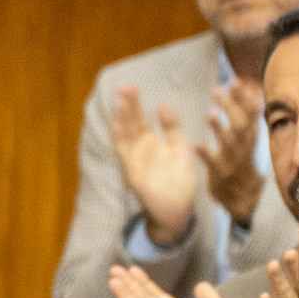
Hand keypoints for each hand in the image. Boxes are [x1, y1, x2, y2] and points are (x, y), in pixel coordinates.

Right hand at [110, 85, 199, 244]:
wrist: (179, 210)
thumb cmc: (180, 182)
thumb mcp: (180, 149)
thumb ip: (173, 129)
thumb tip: (163, 106)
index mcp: (152, 144)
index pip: (140, 120)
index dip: (136, 104)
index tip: (135, 87)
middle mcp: (140, 151)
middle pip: (131, 124)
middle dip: (127, 106)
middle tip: (125, 86)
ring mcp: (135, 161)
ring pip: (125, 135)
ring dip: (122, 119)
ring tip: (121, 100)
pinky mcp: (133, 172)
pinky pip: (124, 153)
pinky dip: (119, 138)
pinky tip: (117, 124)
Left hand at [201, 80, 265, 227]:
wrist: (243, 201)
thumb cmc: (242, 164)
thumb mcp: (248, 140)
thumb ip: (246, 116)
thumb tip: (250, 90)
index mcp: (250, 137)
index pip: (251, 114)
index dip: (245, 97)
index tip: (236, 81)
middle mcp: (243, 148)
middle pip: (240, 125)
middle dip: (231, 107)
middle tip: (216, 91)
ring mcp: (232, 162)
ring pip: (229, 143)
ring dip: (220, 128)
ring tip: (210, 114)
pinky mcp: (220, 176)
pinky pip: (213, 165)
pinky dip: (205, 154)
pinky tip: (195, 145)